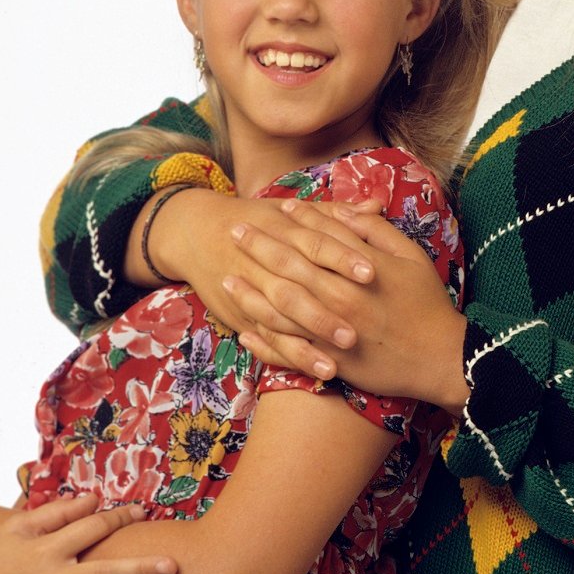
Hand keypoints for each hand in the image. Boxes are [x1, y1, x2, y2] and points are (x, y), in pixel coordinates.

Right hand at [144, 190, 373, 375]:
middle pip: (296, 289)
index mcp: (284, 233)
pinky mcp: (242, 317)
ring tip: (340, 357)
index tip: (372, 272)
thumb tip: (376, 205)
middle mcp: (265, 264)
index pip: (317, 245)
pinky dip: (289, 356)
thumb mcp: (292, 212)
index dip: (343, 258)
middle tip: (358, 332)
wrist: (196, 233)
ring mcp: (251, 293)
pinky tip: (315, 368)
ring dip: (307, 342)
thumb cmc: (258, 220)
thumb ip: (336, 213)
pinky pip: (267, 340)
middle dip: (324, 311)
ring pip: (279, 321)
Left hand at [237, 202, 469, 409]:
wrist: (441, 358)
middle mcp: (341, 296)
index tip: (275, 207)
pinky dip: (264, 343)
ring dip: (250, 293)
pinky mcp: (332, 360)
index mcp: (361, 268)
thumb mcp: (411, 256)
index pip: (320, 235)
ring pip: (281, 309)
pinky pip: (290, 352)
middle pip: (291, 266)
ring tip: (225, 280)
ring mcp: (333, 331)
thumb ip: (376, 232)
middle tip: (234, 231)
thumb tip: (346, 211)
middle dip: (260, 247)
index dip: (296, 219)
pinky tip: (244, 332)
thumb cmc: (428, 303)